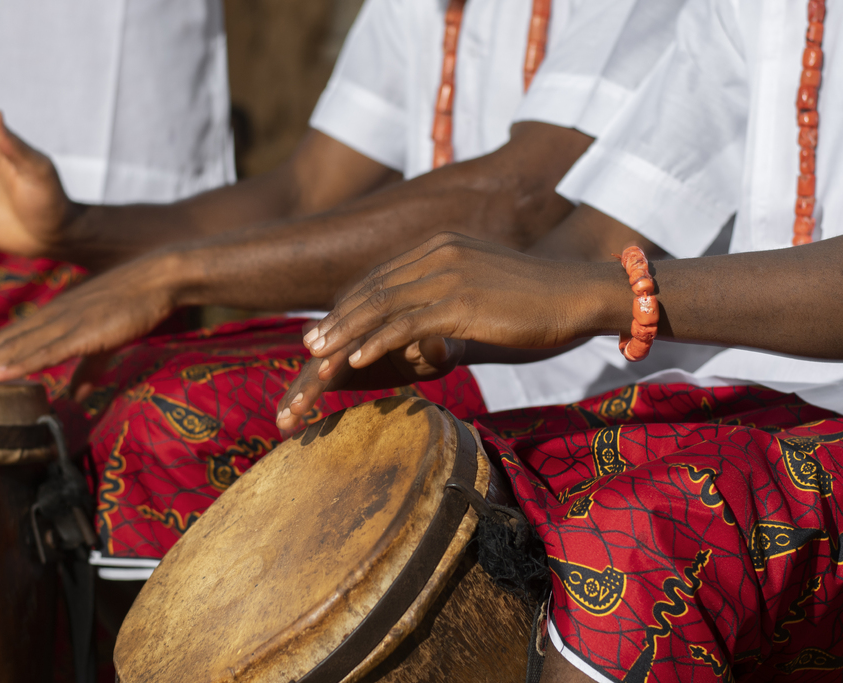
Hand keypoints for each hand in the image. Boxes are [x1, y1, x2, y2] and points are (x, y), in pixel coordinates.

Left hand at [0, 255, 178, 386]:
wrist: (159, 277)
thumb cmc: (132, 305)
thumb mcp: (104, 342)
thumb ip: (89, 369)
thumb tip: (77, 396)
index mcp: (50, 320)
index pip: (2, 344)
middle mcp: (48, 319)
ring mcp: (65, 323)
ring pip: (13, 349)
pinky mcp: (86, 331)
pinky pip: (49, 350)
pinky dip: (23, 361)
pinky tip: (0, 372)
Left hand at [274, 233, 625, 428]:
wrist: (581, 295)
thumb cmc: (537, 302)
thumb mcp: (483, 291)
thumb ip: (447, 305)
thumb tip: (422, 338)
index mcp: (441, 246)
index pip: (380, 277)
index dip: (348, 306)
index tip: (326, 331)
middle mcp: (439, 253)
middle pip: (372, 289)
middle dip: (337, 321)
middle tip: (308, 348)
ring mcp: (449, 274)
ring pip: (381, 305)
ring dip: (345, 334)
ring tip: (319, 358)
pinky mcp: (462, 301)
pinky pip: (407, 324)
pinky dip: (376, 342)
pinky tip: (356, 361)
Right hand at [275, 335, 464, 433]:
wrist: (437, 340)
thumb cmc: (446, 344)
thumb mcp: (446, 347)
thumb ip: (439, 347)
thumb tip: (437, 346)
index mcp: (375, 320)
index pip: (351, 338)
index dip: (337, 357)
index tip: (324, 379)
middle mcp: (351, 331)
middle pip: (323, 355)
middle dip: (307, 382)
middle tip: (291, 410)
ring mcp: (340, 348)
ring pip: (314, 368)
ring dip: (296, 393)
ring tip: (282, 421)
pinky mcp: (337, 363)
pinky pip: (315, 379)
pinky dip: (299, 397)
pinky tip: (283, 423)